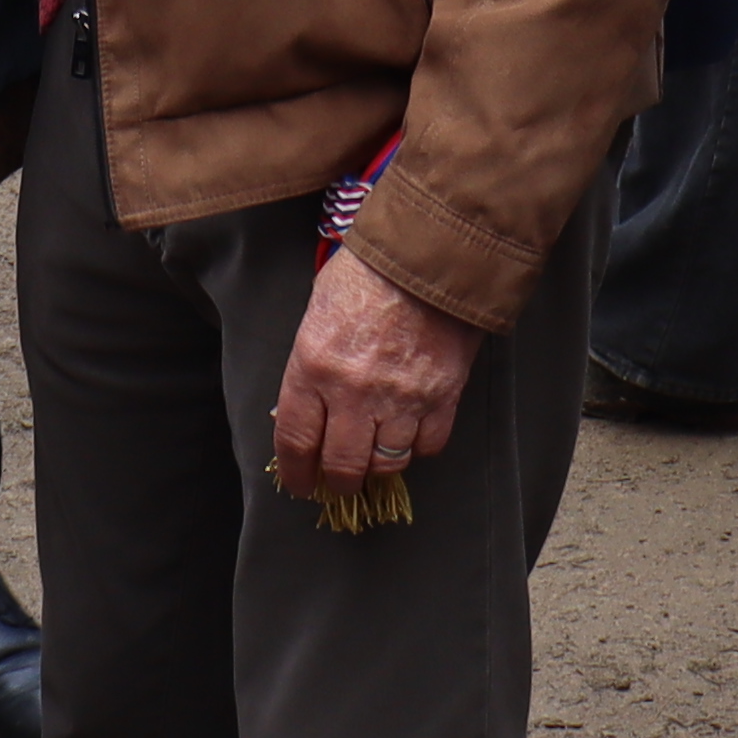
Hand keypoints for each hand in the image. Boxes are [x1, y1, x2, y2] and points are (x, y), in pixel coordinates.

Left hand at [271, 253, 477, 498]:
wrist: (428, 253)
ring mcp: (401, 398)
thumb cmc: (367, 273)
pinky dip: (417, 447)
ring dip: (377, 466)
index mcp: (314, 367)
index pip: (296, 441)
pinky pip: (427, 445)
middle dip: (337, 482)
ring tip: (374, 456)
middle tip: (338, 481)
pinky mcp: (442, 396)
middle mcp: (354, 392)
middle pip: (342, 466)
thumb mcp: (318, 313)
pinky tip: (409, 433)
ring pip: (386, 462)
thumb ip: (310, 366)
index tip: (298, 484)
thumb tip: (306, 409)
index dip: (295, 473)